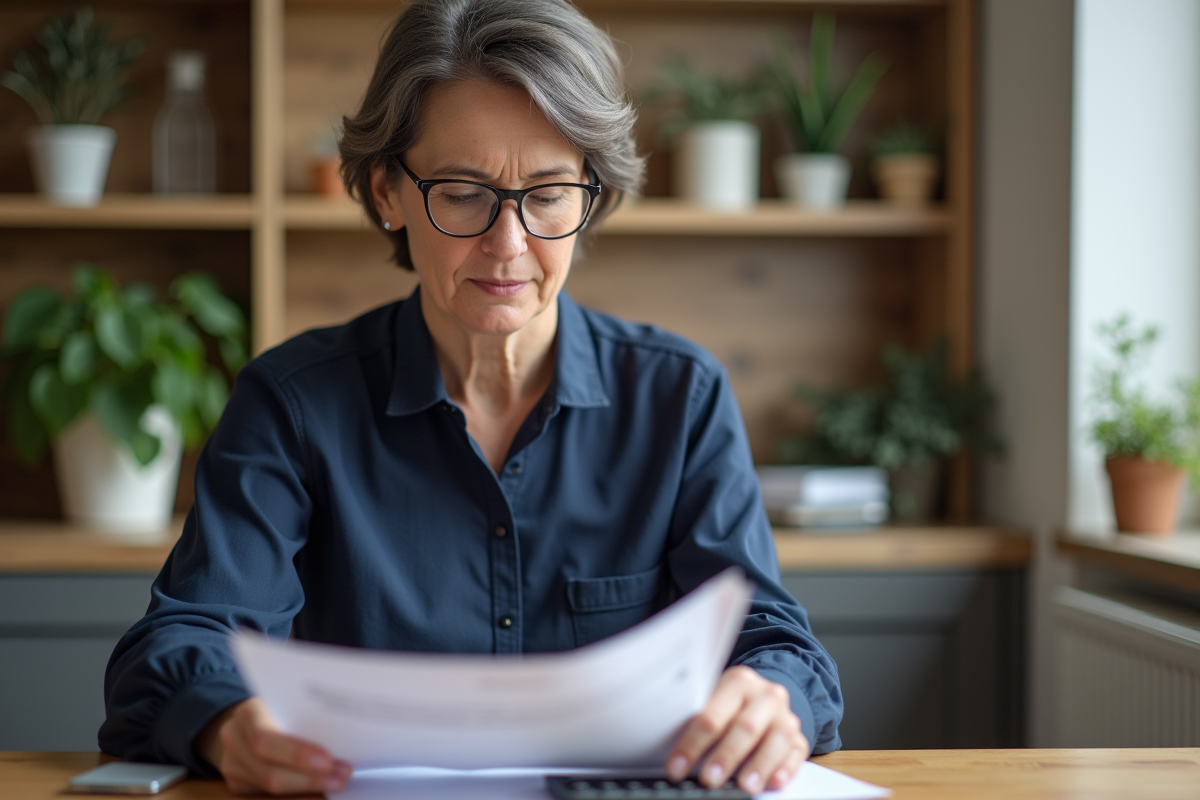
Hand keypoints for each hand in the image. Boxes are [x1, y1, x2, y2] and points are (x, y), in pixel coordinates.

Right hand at [197, 697, 353, 794]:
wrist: (246, 717)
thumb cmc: (278, 707)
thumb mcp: (288, 700)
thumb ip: (304, 715)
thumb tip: (342, 737)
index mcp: (249, 711)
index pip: (266, 737)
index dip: (297, 754)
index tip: (327, 760)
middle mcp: (233, 737)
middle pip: (269, 770)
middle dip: (310, 777)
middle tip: (341, 774)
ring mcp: (230, 762)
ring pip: (268, 786)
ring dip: (307, 786)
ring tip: (336, 780)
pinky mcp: (236, 781)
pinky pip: (265, 792)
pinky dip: (296, 790)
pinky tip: (318, 783)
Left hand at [665, 666, 808, 793]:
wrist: (764, 699)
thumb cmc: (729, 707)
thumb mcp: (714, 704)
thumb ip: (701, 722)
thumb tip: (673, 756)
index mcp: (738, 682)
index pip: (711, 715)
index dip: (691, 744)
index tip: (676, 768)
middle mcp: (766, 695)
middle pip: (744, 727)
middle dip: (725, 756)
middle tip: (709, 779)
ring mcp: (785, 716)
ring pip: (775, 740)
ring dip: (758, 766)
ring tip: (744, 787)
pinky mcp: (800, 738)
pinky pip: (797, 753)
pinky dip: (785, 769)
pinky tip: (774, 782)